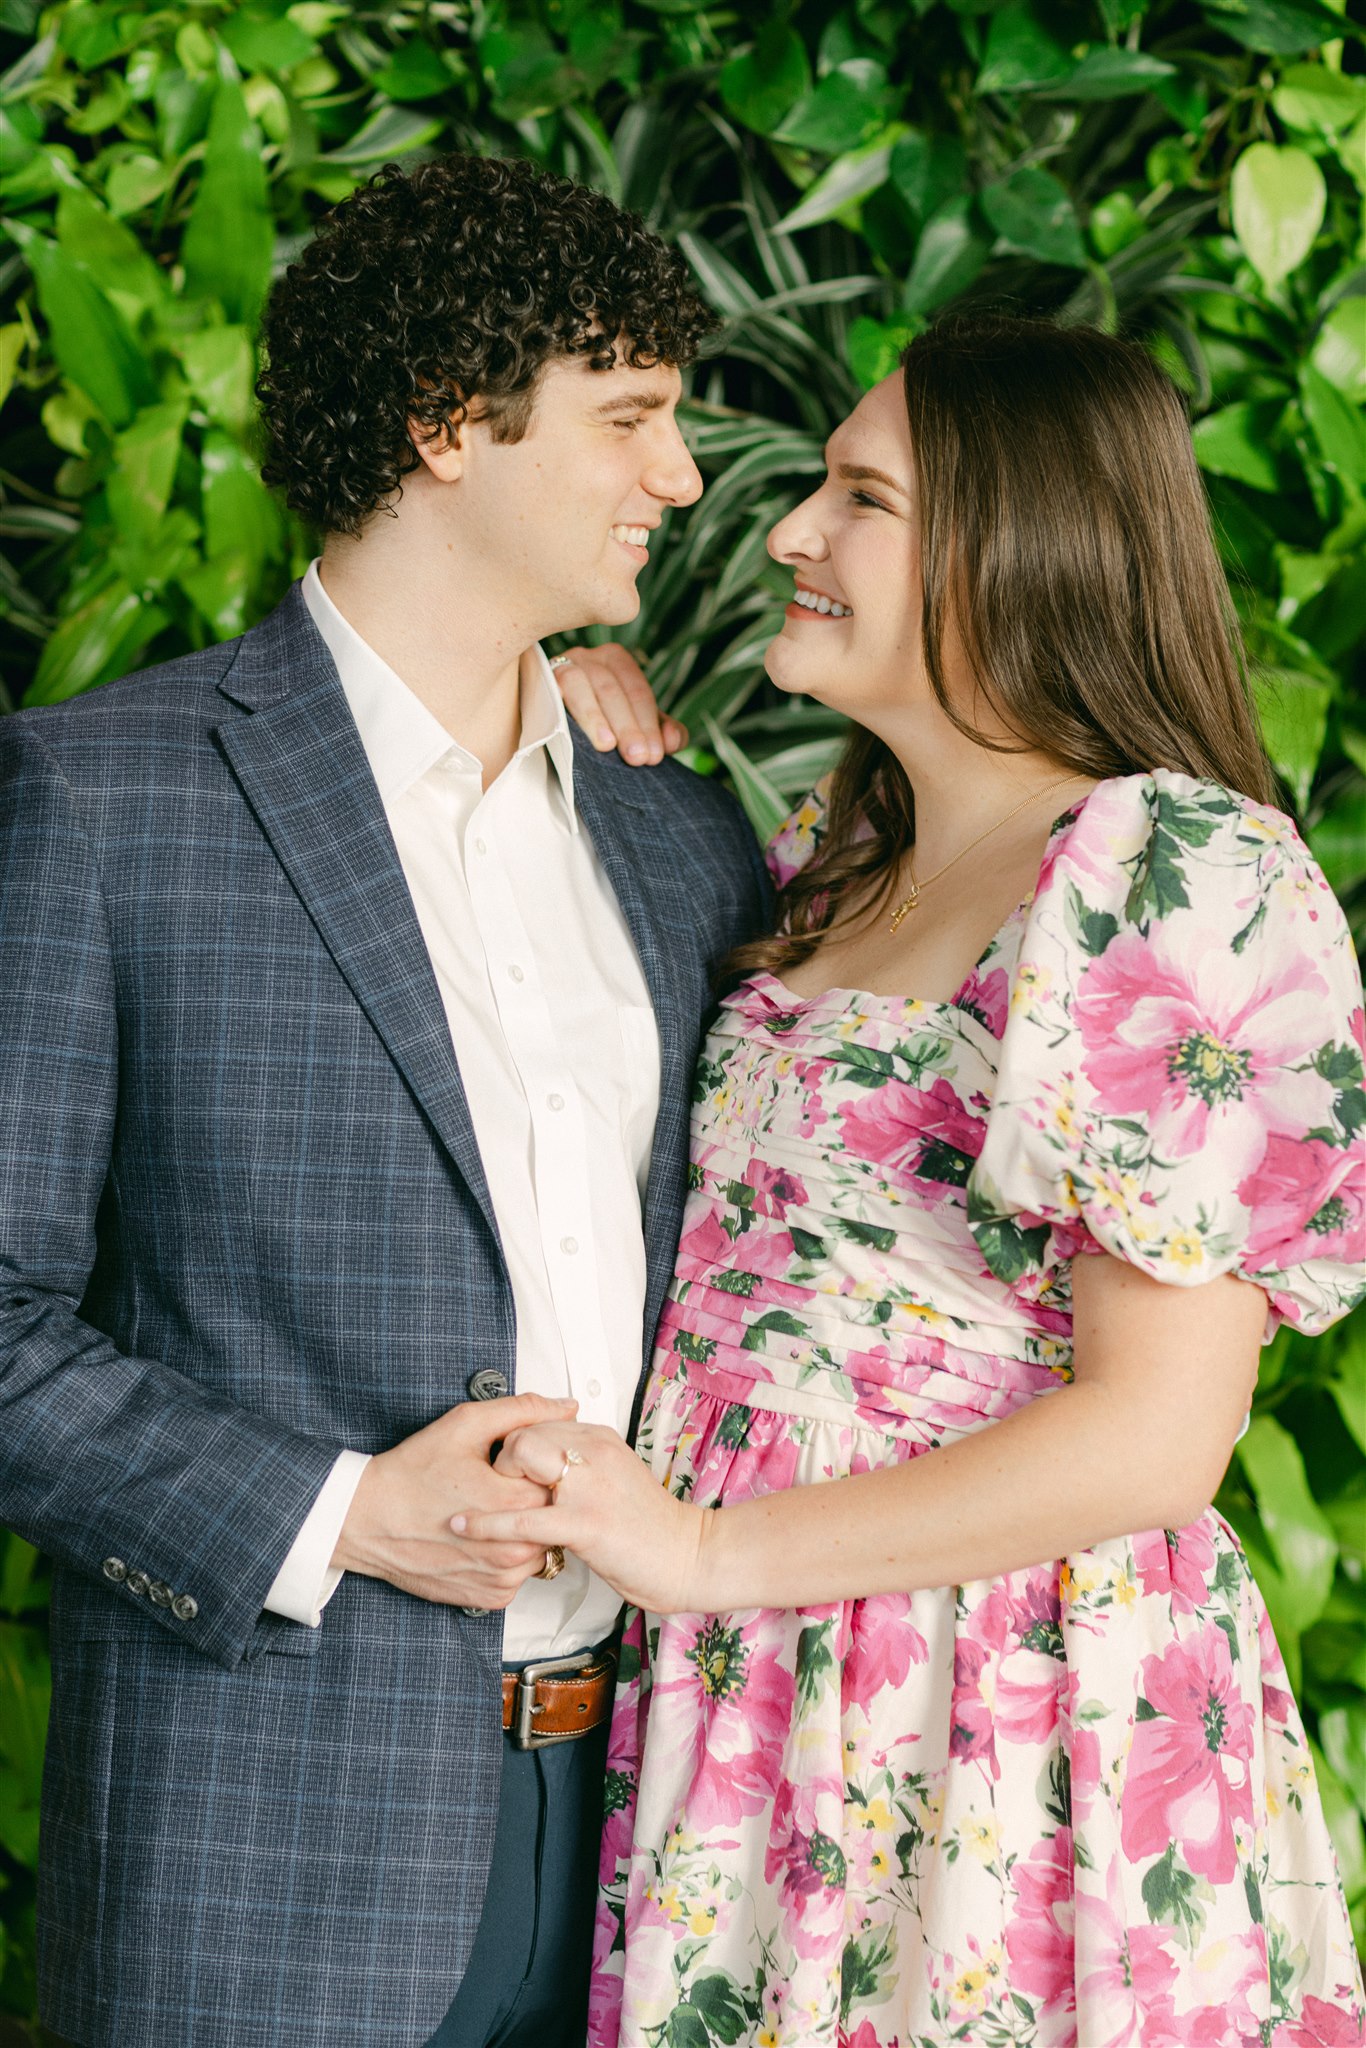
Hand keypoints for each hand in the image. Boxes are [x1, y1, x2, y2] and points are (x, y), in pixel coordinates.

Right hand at [332, 1393, 577, 1607]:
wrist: (368, 1519)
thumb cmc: (412, 1473)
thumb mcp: (466, 1425)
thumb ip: (523, 1411)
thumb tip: (567, 1407)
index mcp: (515, 1503)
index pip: (560, 1483)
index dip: (540, 1471)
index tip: (516, 1468)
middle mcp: (513, 1548)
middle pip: (553, 1520)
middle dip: (533, 1502)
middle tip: (498, 1489)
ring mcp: (502, 1577)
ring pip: (540, 1550)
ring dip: (524, 1534)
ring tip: (489, 1514)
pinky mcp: (490, 1597)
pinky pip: (519, 1576)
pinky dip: (507, 1559)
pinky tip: (481, 1540)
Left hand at [465, 1420, 709, 1614]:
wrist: (688, 1556)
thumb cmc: (651, 1526)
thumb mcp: (616, 1475)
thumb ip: (583, 1463)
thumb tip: (545, 1464)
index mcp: (600, 1439)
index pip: (537, 1421)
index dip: (511, 1445)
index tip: (502, 1471)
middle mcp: (594, 1451)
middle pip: (523, 1433)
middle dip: (500, 1461)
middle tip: (497, 1492)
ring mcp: (589, 1485)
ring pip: (520, 1459)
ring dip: (492, 1485)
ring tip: (480, 1505)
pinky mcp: (584, 1523)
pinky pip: (522, 1518)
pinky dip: (487, 1524)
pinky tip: (464, 1527)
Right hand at [550, 644, 687, 764]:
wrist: (553, 727)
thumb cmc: (603, 724)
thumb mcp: (636, 724)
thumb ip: (662, 731)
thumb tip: (673, 741)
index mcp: (616, 660)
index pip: (637, 689)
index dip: (648, 723)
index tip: (654, 756)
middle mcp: (588, 657)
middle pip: (611, 688)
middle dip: (628, 725)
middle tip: (638, 758)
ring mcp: (561, 666)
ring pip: (579, 683)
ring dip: (595, 716)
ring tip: (607, 746)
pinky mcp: (539, 681)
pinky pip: (550, 689)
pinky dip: (563, 710)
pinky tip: (570, 732)